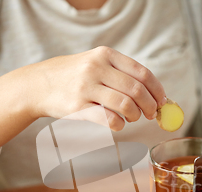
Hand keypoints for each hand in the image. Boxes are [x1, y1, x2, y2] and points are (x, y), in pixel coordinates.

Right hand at [0, 46, 166, 163]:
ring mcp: (86, 87)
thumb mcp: (96, 64)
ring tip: (132, 117)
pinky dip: (120, 125)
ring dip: (135, 115)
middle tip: (151, 114)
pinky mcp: (77, 107)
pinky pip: (109, 119)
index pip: (142, 73)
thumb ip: (122, 74)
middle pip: (136, 90)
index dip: (157, 90)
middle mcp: (96, 68)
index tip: (162, 101)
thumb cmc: (74, 76)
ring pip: (125, 105)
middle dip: (150, 105)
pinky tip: (118, 123)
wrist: (39, 84)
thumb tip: (155, 94)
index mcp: (105, 55)